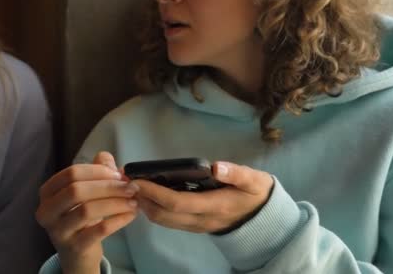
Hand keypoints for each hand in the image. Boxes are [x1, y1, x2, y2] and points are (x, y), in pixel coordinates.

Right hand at [36, 152, 139, 273]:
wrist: (77, 253)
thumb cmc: (81, 217)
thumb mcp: (86, 192)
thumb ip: (96, 171)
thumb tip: (107, 158)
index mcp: (48, 192)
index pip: (72, 173)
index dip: (97, 171)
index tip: (119, 174)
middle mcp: (47, 211)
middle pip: (77, 190)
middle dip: (108, 187)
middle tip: (131, 187)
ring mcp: (59, 231)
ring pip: (87, 210)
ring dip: (116, 203)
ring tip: (134, 201)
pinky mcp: (75, 247)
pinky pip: (99, 230)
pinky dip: (118, 220)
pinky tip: (131, 215)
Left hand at [134, 161, 273, 233]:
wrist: (265, 219)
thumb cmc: (257, 193)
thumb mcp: (254, 180)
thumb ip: (236, 173)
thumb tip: (216, 167)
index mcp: (215, 206)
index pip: (178, 203)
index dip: (155, 193)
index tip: (139, 180)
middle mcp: (203, 220)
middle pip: (165, 215)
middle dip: (143, 200)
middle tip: (128, 182)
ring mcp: (198, 225)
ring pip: (165, 221)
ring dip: (146, 206)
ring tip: (134, 188)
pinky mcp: (195, 226)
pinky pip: (170, 221)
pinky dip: (155, 209)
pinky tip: (149, 196)